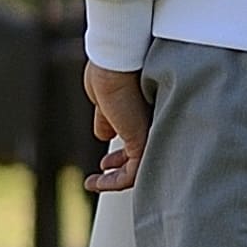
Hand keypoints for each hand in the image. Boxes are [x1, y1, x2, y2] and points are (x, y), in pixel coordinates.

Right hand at [82, 60, 150, 191]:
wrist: (115, 63)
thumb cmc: (109, 72)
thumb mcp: (104, 98)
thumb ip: (107, 117)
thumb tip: (105, 133)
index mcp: (145, 110)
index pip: (137, 135)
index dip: (121, 149)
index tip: (106, 159)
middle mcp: (152, 122)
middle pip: (141, 151)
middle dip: (120, 164)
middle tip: (105, 167)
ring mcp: (150, 134)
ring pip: (138, 166)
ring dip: (114, 179)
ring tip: (95, 183)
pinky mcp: (143, 143)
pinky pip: (131, 174)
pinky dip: (112, 183)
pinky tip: (94, 183)